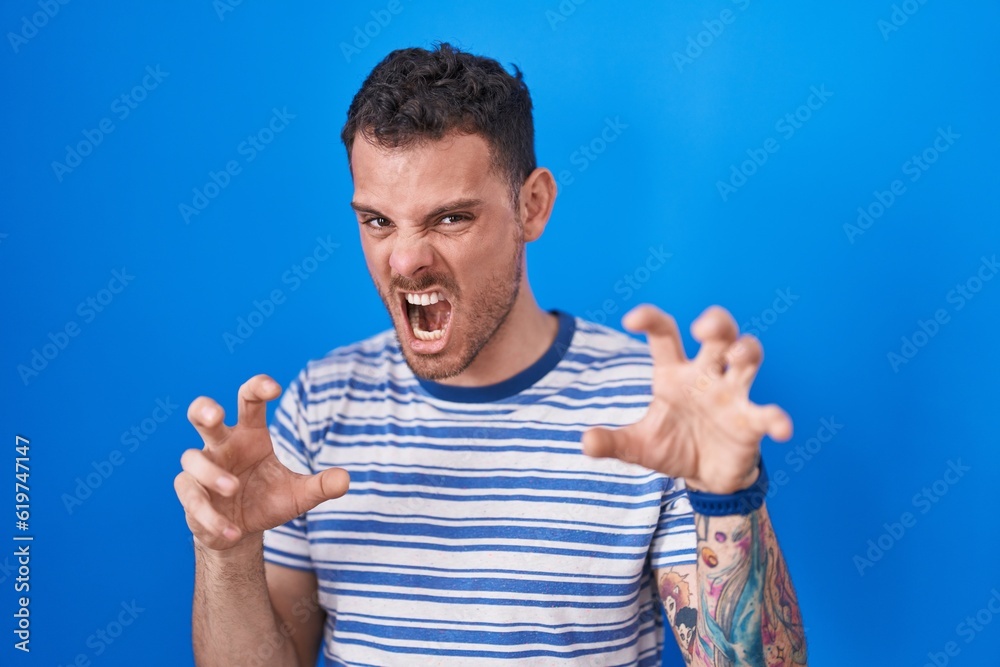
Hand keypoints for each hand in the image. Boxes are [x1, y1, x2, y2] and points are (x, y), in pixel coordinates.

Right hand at [173, 374, 349, 550]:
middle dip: (204, 410)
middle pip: (202, 414)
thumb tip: (345, 480)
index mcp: (250, 434)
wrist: (241, 532)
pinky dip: (211, 516)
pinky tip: (232, 531)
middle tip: (214, 414)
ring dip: (212, 473)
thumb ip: (320, 486)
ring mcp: (202, 467)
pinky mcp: (189, 493)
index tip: (274, 389)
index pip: (249, 401)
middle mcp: (223, 445)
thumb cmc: (268, 501)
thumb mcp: (298, 495)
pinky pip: (191, 498)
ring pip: (192, 458)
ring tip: (233, 489)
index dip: (258, 388)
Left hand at [582, 305, 791, 493]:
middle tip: (702, 328)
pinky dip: (776, 418)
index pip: (664, 335)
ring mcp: (733, 394)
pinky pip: (767, 413)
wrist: (704, 477)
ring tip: (737, 357)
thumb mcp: (637, 446)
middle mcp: (706, 375)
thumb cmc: (671, 446)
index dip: (651, 320)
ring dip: (747, 351)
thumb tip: (585, 442)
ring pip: (748, 357)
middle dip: (716, 322)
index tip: (631, 319)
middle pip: (718, 334)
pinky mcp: (752, 421)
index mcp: (674, 373)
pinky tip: (779, 426)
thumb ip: (612, 443)